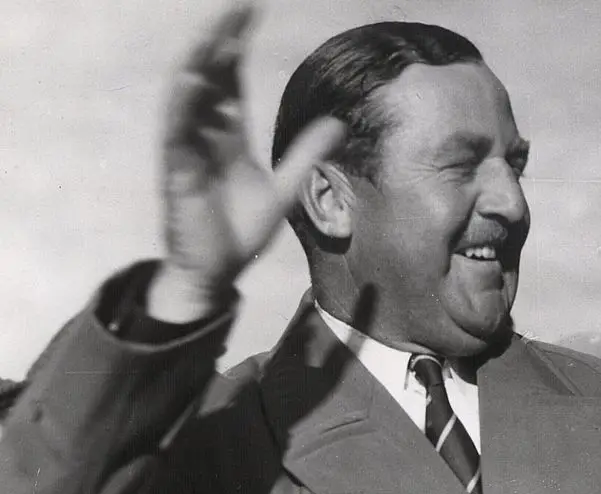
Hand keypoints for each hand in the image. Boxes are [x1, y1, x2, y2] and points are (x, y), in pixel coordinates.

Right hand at [152, 3, 344, 321]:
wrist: (216, 274)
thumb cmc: (239, 233)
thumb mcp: (285, 189)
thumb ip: (307, 154)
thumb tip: (339, 123)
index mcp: (227, 136)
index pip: (231, 78)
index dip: (239, 45)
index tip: (252, 11)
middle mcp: (204, 135)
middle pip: (210, 76)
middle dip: (221, 40)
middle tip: (239, 6)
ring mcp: (188, 151)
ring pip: (188, 96)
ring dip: (200, 62)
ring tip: (216, 31)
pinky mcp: (178, 172)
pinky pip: (176, 132)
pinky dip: (184, 105)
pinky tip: (194, 79)